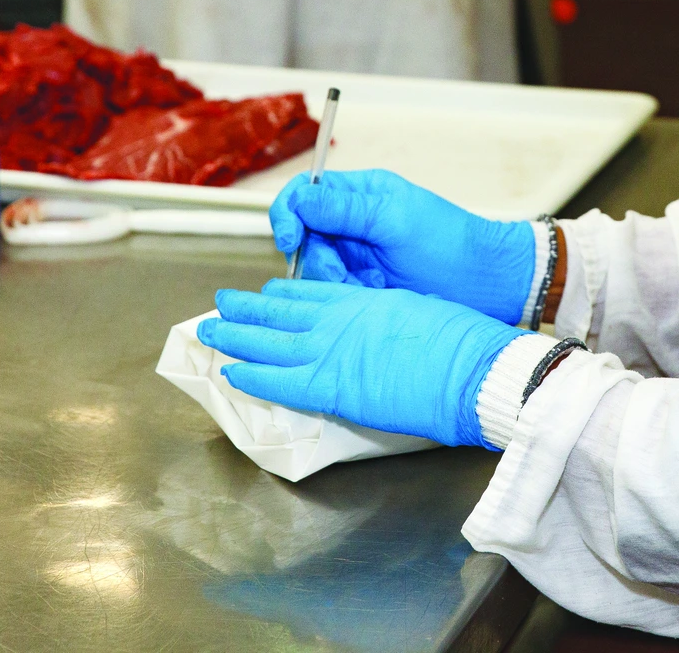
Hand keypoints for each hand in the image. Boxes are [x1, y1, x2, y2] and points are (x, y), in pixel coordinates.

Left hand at [196, 278, 529, 447]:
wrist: (468, 365)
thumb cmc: (458, 338)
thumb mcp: (418, 309)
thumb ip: (389, 316)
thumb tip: (383, 324)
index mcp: (363, 300)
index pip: (310, 294)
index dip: (281, 294)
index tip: (262, 292)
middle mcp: (339, 320)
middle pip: (280, 313)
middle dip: (246, 310)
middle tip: (220, 304)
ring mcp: (331, 352)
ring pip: (269, 343)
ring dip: (236, 337)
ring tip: (210, 331)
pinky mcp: (330, 387)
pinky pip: (278, 382)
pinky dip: (252, 377)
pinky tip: (231, 373)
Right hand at [269, 170, 535, 324]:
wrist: (487, 284)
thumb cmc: (449, 245)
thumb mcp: (394, 220)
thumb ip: (344, 209)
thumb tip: (298, 198)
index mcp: (361, 193)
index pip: (303, 195)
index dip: (287, 216)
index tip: (289, 240)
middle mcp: (354, 222)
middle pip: (304, 238)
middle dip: (319, 260)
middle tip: (344, 275)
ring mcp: (359, 255)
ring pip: (318, 270)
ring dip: (338, 282)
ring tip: (373, 285)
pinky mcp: (364, 285)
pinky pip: (336, 292)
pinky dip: (350, 296)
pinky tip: (377, 295)